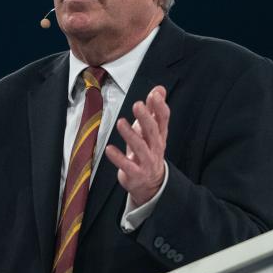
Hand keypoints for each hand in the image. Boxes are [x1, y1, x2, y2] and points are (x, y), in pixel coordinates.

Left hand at [105, 85, 169, 206]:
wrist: (150, 183)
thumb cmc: (148, 151)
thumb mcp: (152, 130)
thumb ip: (154, 110)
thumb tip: (159, 89)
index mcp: (159, 135)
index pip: (163, 119)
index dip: (160, 107)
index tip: (154, 95)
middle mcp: (155, 148)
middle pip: (152, 131)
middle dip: (145, 118)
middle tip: (137, 105)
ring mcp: (146, 162)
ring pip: (140, 147)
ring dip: (130, 135)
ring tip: (121, 123)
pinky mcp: (135, 173)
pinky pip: (127, 165)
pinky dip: (118, 157)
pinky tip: (109, 149)